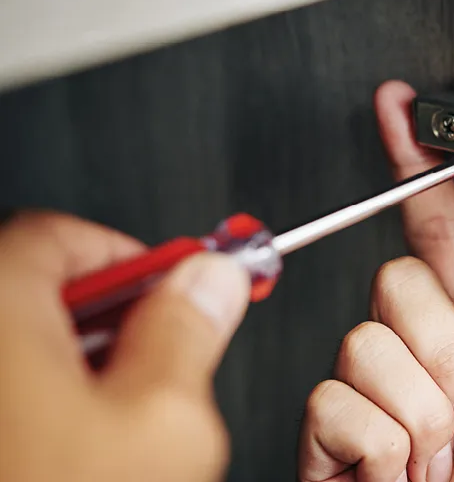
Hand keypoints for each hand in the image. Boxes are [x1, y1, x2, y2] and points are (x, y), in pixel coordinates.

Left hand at [0, 212, 249, 480]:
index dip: (130, 254)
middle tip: (157, 355)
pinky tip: (81, 443)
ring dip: (83, 362)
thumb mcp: (162, 422)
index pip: (56, 233)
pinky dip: (46, 397)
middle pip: (40, 286)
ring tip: (120, 418)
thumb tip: (211, 281)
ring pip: (24, 342)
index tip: (172, 282)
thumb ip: (191, 332)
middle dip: (115, 315)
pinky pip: (11, 386)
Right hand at [298, 81, 453, 481]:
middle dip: (445, 345)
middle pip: (396, 277)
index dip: (416, 162)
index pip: (435, 222)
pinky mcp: (336, 436)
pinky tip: (405, 472)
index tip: (402, 109)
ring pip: (366, 342)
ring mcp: (376, 388)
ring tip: (451, 450)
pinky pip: (336, 402)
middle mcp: (421, 344)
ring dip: (425, 409)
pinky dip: (385, 448)